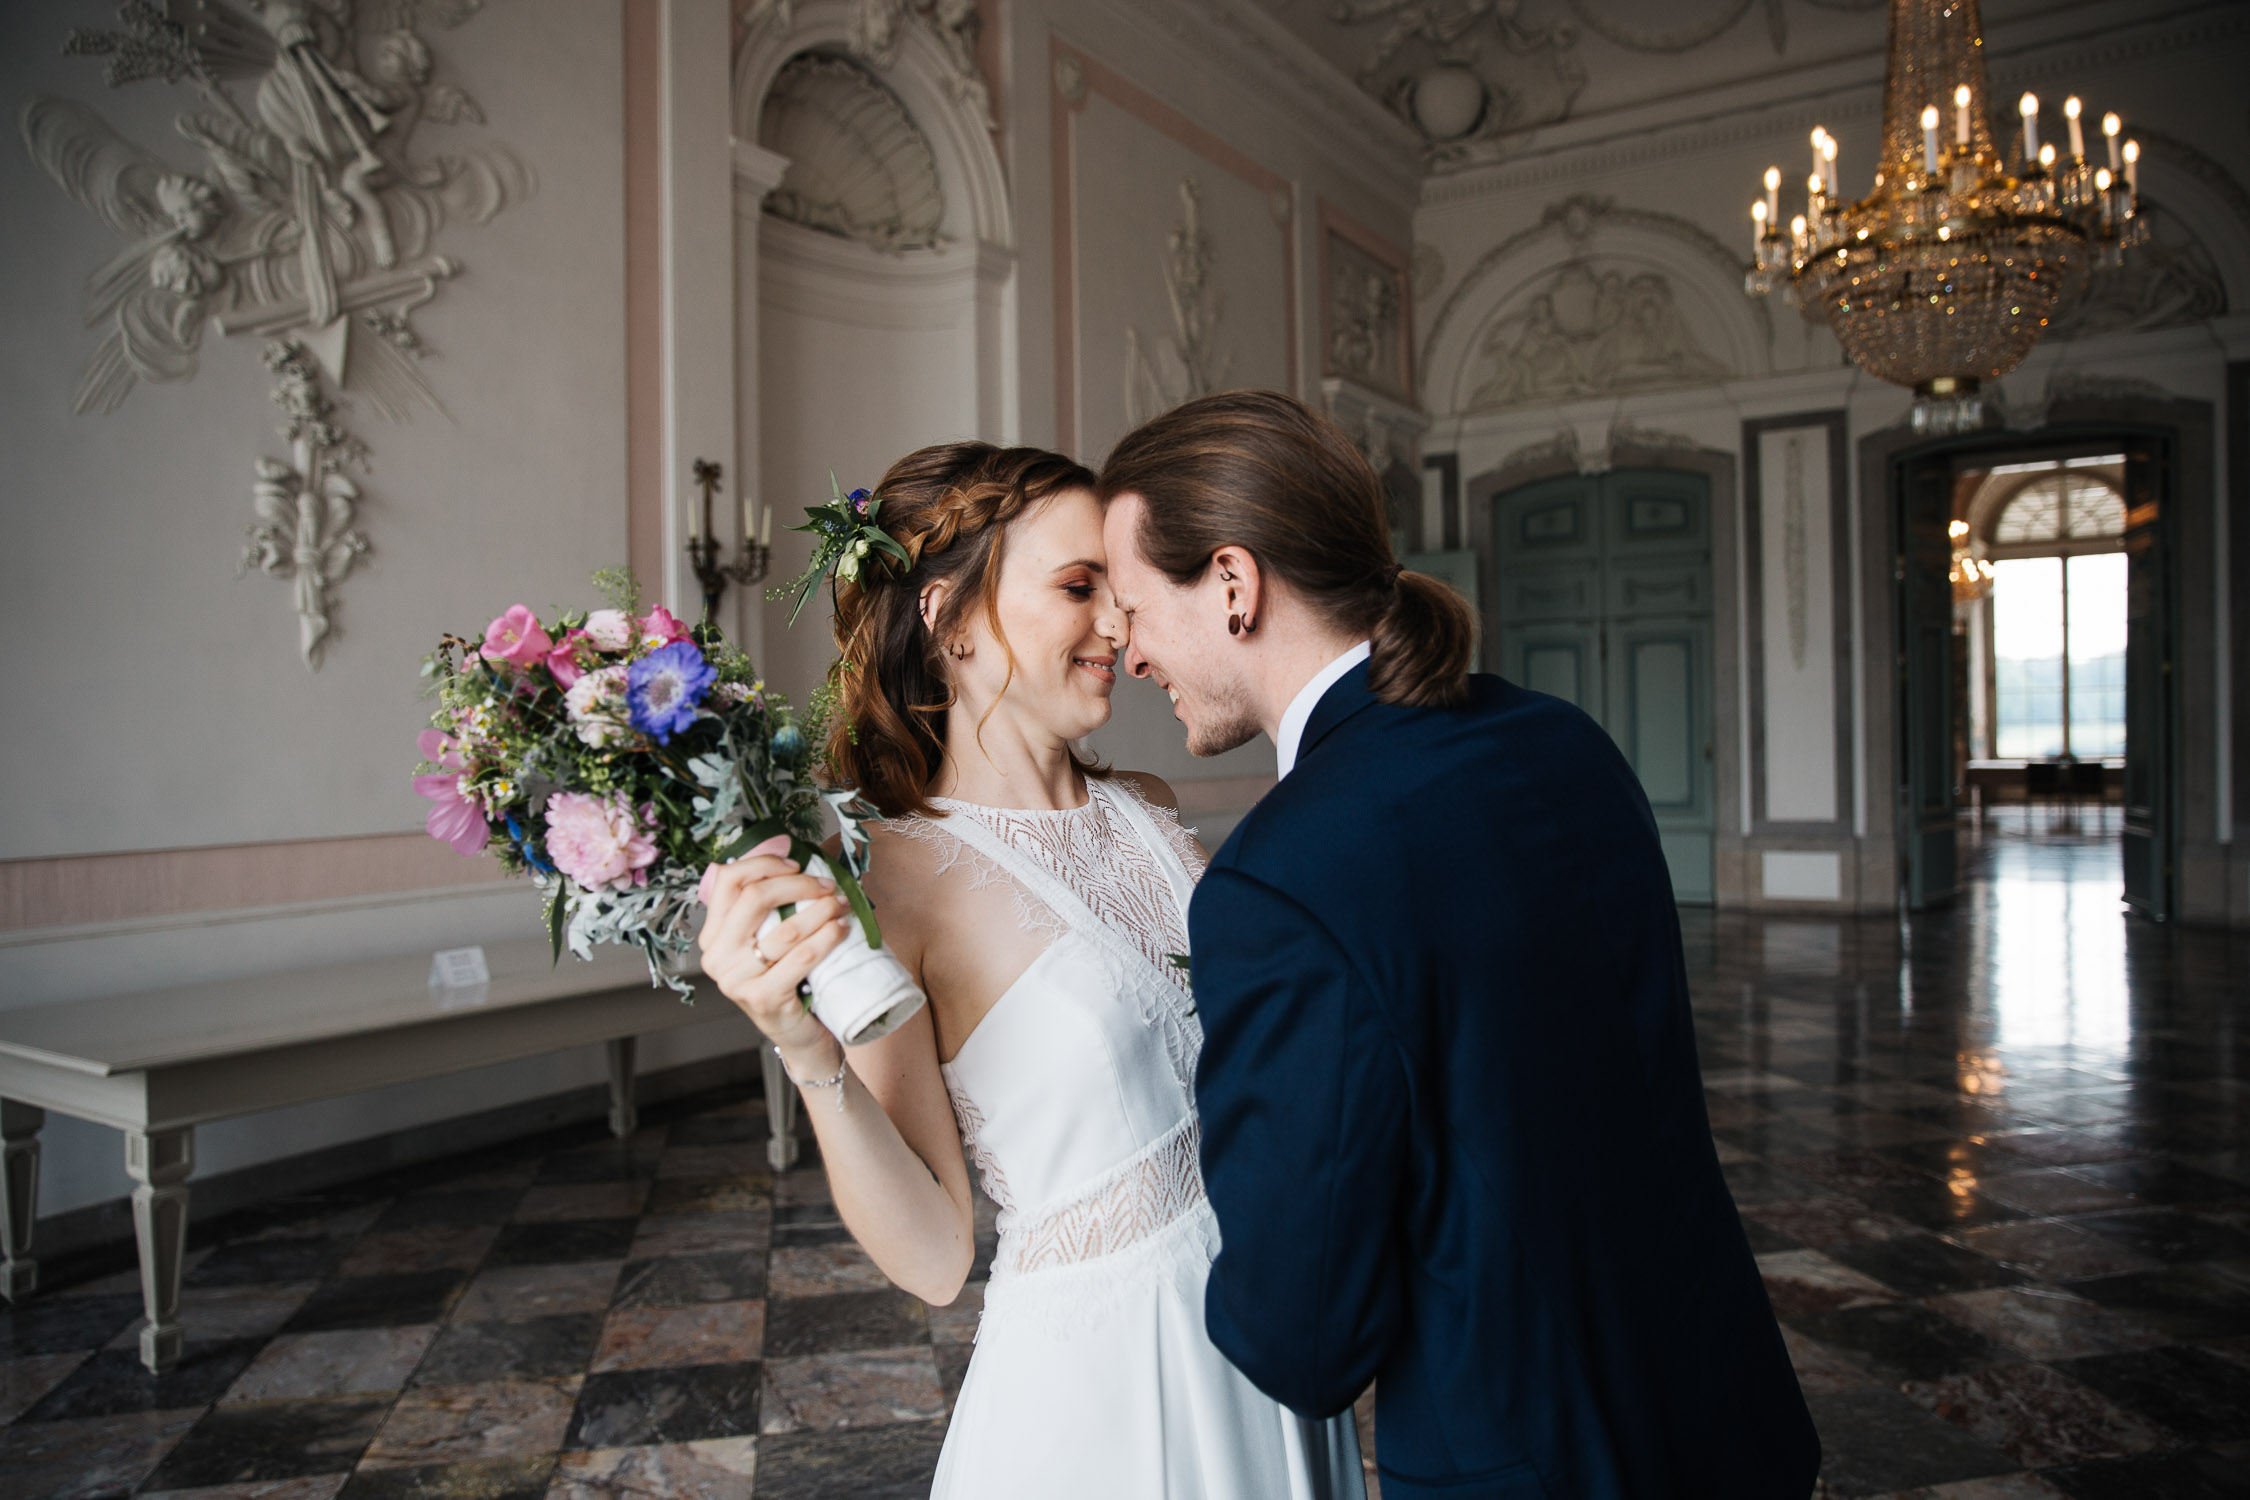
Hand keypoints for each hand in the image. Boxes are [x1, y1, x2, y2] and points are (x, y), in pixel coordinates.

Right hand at [698, 841, 852, 1071]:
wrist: (798, 1036)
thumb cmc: (789, 980)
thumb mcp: (769, 940)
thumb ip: (770, 906)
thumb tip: (793, 854)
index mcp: (713, 935)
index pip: (728, 880)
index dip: (764, 862)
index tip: (796, 863)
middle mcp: (717, 957)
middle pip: (755, 897)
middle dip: (799, 884)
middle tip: (828, 886)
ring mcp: (737, 980)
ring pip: (785, 927)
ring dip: (821, 909)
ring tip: (842, 904)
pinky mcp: (763, 999)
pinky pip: (801, 956)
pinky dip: (827, 937)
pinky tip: (842, 928)